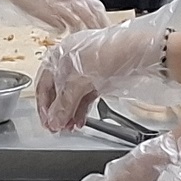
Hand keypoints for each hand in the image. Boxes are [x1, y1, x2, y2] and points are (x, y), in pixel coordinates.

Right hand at [35, 13, 170, 131]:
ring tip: (69, 128)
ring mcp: (85, 72)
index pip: (43, 85)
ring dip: (68, 114)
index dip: (43, 106)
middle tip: (56, 129)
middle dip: (56, 112)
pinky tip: (79, 121)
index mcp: (58, 56)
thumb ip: (65, 103)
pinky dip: (81, 110)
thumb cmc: (107, 53)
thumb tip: (54, 120)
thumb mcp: (79, 80)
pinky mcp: (99, 79)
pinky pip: (85, 98)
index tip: (46, 123)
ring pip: (71, 97)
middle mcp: (69, 63)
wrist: (137, 52)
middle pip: (57, 92)